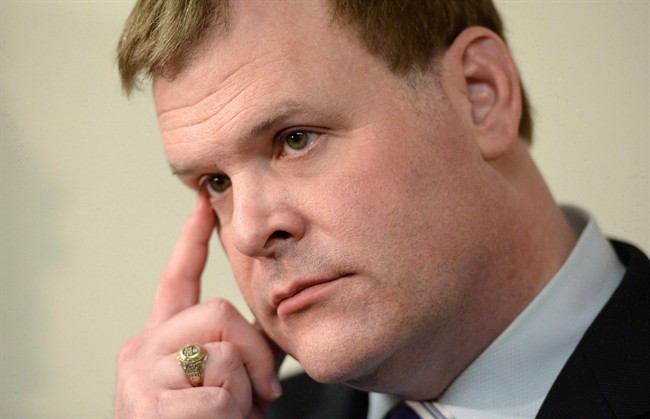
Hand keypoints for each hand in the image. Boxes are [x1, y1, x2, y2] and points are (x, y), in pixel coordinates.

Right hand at [115, 196, 281, 417]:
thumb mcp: (222, 387)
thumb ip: (234, 355)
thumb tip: (269, 347)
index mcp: (159, 341)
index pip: (177, 279)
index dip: (192, 239)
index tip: (204, 204)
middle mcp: (141, 350)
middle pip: (218, 312)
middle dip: (255, 352)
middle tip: (264, 390)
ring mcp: (140, 378)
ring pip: (223, 355)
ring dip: (243, 394)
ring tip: (229, 417)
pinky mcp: (149, 406)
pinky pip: (218, 395)